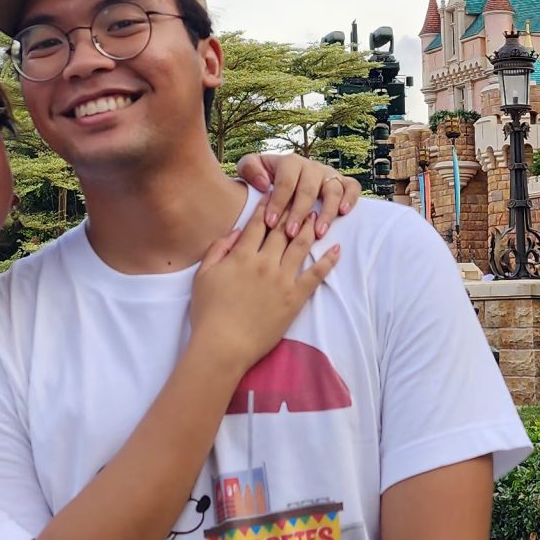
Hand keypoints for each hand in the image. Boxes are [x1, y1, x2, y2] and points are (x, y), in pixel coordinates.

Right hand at [189, 199, 340, 377]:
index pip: (257, 223)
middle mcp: (265, 262)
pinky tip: (336, 249)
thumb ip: (218, 249)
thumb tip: (236, 232)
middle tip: (302, 197)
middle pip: (282, 230)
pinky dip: (328, 260)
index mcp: (241, 255)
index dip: (266, 206)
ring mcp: (282, 280)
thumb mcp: (203, 275)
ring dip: (310, 228)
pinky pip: (316, 275)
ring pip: (300, 246)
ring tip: (318, 215)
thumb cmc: (208, 313)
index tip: (275, 193)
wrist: (224, 345)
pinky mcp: (295, 298)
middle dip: (292, 210)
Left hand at [235, 152, 361, 241]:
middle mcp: (311, 167)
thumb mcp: (251, 168)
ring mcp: (329, 175)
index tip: (270, 222)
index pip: (285, 182)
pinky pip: (352, 188)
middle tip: (290, 234)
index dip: (278, 202)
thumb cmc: (264, 177)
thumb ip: (249, 168)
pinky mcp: (343, 183)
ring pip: (332, 190)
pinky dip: (350, 198)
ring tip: (318, 233)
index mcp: (290, 162)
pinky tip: (343, 213)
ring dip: (326, 212)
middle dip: (299, 212)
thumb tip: (264, 182)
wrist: (283, 178)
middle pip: (308, 189)